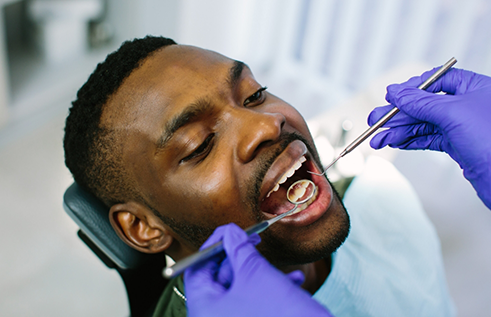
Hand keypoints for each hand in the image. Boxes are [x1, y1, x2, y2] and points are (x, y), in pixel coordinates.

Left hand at [184, 223, 332, 316]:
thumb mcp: (256, 274)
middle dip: (239, 258)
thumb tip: (230, 232)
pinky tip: (293, 281)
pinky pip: (253, 302)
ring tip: (279, 266)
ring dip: (261, 273)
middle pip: (217, 278)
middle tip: (253, 242)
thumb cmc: (280, 315)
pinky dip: (271, 288)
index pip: (196, 269)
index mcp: (204, 309)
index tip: (230, 232)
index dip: (213, 246)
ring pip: (240, 289)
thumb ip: (239, 248)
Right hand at [368, 67, 490, 208]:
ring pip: (423, 124)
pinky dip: (409, 141)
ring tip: (378, 140)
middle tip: (376, 121)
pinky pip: (428, 139)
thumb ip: (421, 102)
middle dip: (398, 115)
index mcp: (475, 88)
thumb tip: (396, 92)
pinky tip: (395, 143)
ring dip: (399, 132)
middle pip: (425, 104)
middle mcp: (469, 105)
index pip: (437, 80)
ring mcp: (463, 126)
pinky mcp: (458, 145)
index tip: (392, 97)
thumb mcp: (452, 113)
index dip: (413, 88)